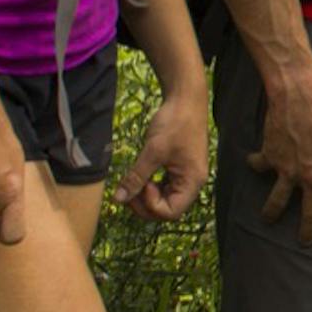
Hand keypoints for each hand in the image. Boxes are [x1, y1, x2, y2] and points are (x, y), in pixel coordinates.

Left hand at [113, 83, 208, 222]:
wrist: (186, 99)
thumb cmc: (174, 123)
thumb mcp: (153, 151)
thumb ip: (136, 177)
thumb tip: (118, 200)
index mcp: (192, 181)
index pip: (171, 212)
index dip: (151, 205)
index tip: (142, 185)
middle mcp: (192, 182)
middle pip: (167, 210)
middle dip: (145, 204)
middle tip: (129, 190)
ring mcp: (186, 176)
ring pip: (164, 200)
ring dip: (146, 196)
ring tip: (133, 182)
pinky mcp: (179, 168)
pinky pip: (164, 187)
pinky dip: (150, 186)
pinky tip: (141, 176)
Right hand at [247, 63, 311, 244]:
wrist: (299, 97)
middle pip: (311, 213)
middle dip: (307, 232)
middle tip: (305, 243)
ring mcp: (289, 170)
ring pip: (278, 202)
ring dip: (271, 213)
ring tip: (267, 218)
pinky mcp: (270, 158)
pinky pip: (259, 166)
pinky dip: (255, 163)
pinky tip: (253, 162)